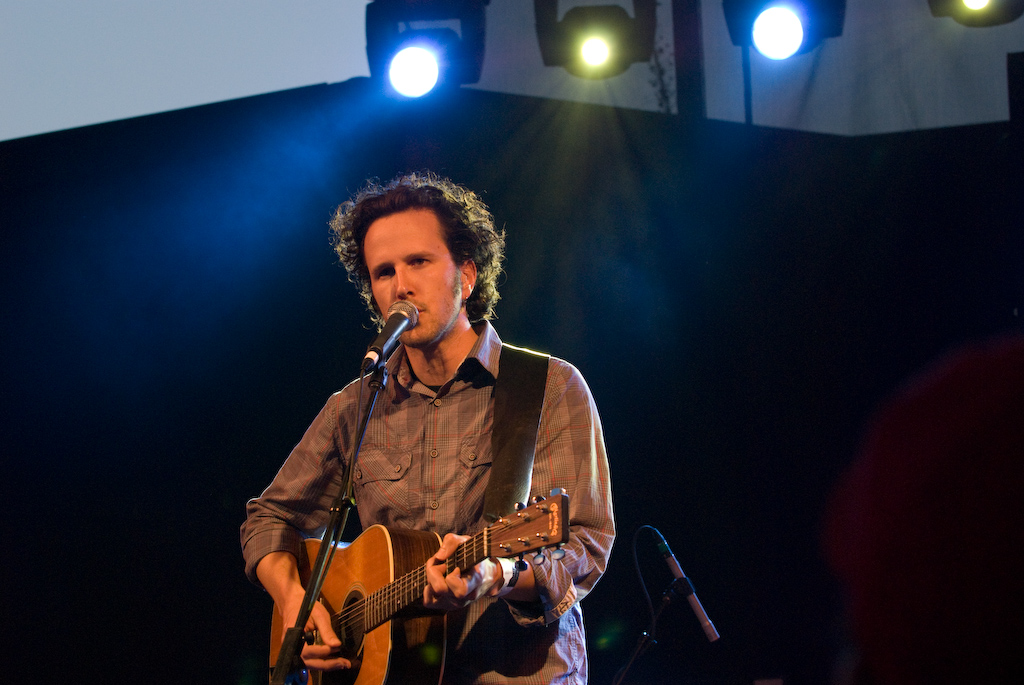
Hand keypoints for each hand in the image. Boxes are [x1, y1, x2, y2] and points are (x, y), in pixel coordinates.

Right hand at [258, 552, 351, 672]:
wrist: (294, 603)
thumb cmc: (306, 607)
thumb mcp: (319, 615)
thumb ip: (327, 631)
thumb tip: (337, 645)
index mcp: (293, 636)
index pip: (306, 651)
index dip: (321, 652)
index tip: (336, 648)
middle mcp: (291, 647)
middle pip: (308, 662)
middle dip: (327, 664)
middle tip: (344, 663)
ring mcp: (295, 651)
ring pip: (310, 664)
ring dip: (326, 665)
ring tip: (342, 663)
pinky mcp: (300, 652)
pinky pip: (311, 660)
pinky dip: (322, 662)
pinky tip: (334, 661)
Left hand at [422, 533, 501, 610]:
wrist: (486, 574)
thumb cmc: (474, 556)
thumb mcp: (466, 541)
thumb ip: (452, 542)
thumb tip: (439, 556)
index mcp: (475, 581)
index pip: (460, 589)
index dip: (452, 576)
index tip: (456, 566)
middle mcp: (466, 596)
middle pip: (440, 589)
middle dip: (435, 573)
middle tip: (443, 564)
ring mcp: (456, 603)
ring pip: (433, 595)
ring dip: (431, 579)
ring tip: (441, 570)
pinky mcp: (447, 605)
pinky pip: (428, 602)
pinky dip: (427, 590)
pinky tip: (435, 580)